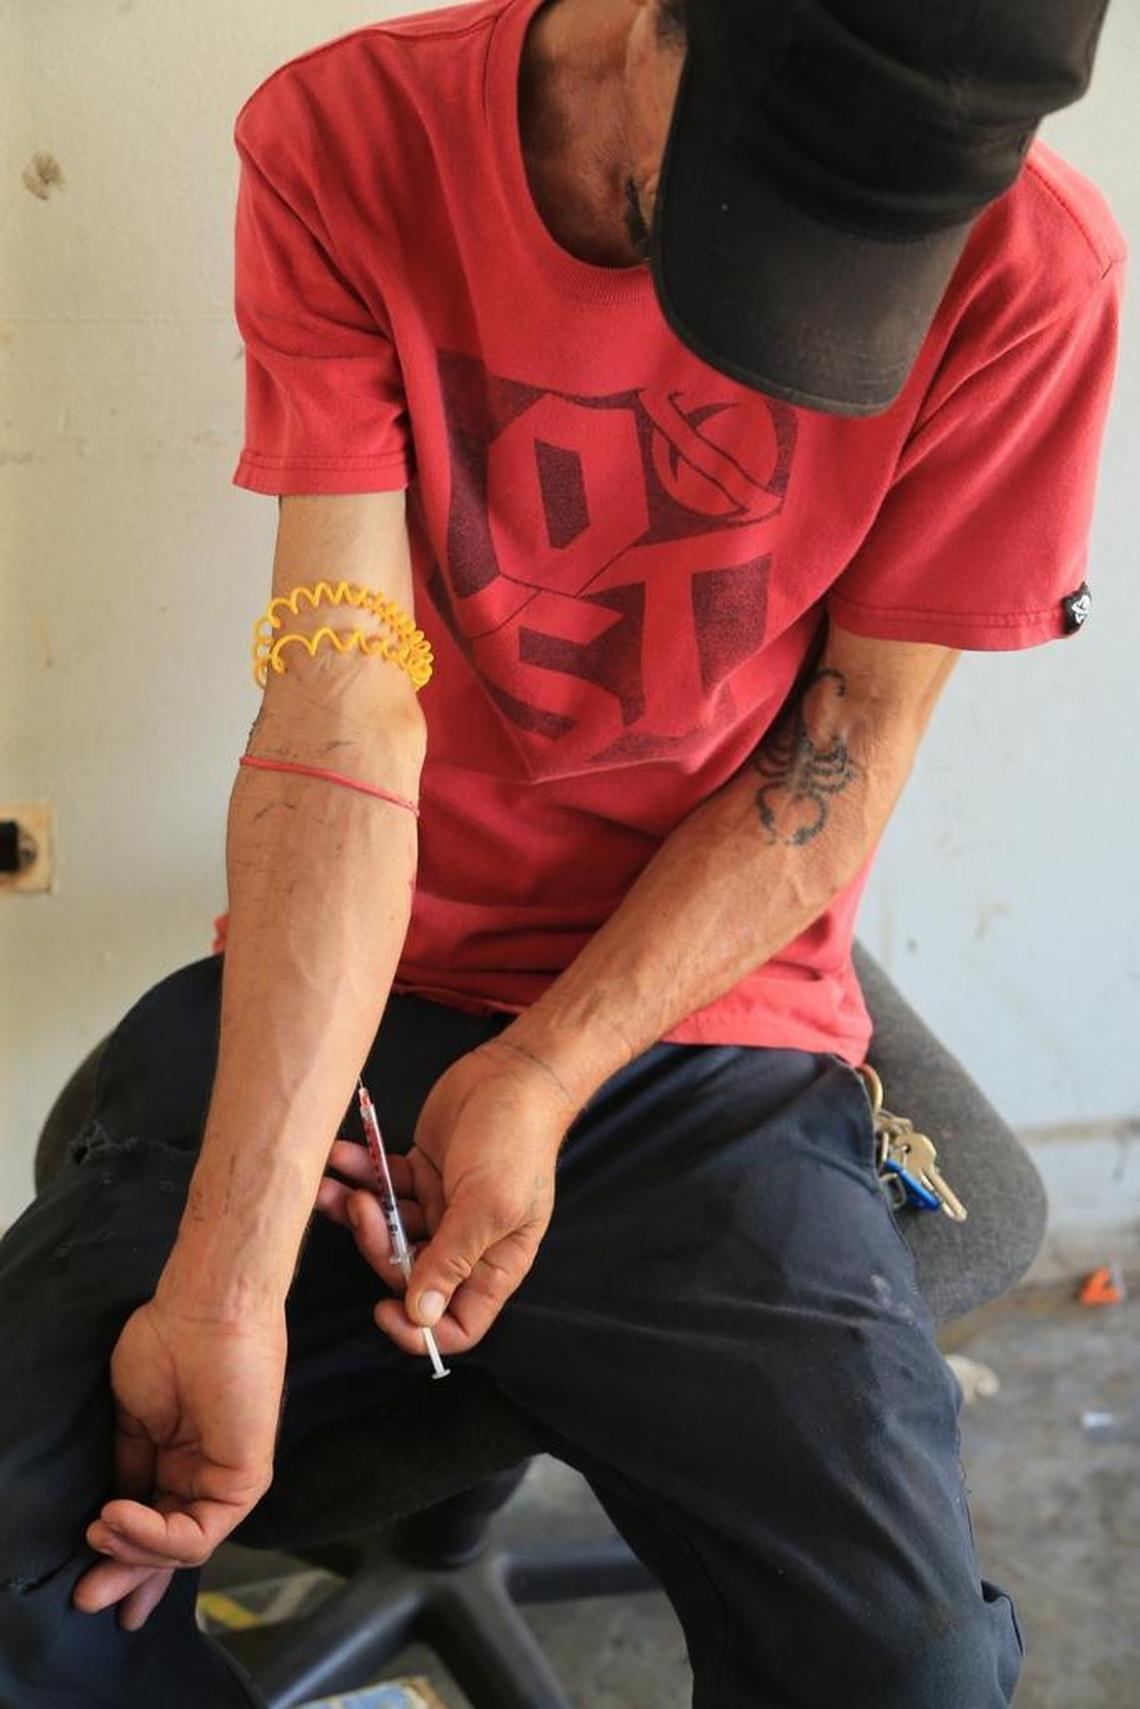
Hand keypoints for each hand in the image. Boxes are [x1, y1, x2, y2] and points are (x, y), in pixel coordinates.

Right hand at [71, 1296, 286, 1628]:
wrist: (204, 1309)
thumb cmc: (168, 1345)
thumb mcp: (133, 1421)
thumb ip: (128, 1472)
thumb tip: (110, 1519)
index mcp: (181, 1460)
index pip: (155, 1525)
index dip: (124, 1559)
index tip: (87, 1586)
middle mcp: (206, 1475)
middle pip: (170, 1548)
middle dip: (126, 1576)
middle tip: (86, 1596)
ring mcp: (228, 1478)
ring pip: (184, 1548)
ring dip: (134, 1551)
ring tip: (97, 1532)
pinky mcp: (246, 1479)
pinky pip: (201, 1531)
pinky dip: (155, 1534)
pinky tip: (118, 1514)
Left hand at [316, 1037, 576, 1354]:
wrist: (514, 1073)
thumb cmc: (516, 1140)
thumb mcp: (488, 1204)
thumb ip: (451, 1260)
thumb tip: (421, 1316)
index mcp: (493, 1263)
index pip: (457, 1324)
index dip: (421, 1330)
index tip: (385, 1309)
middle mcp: (464, 1243)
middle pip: (407, 1274)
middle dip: (378, 1247)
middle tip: (363, 1208)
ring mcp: (439, 1208)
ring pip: (387, 1231)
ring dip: (356, 1211)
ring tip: (336, 1185)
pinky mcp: (419, 1173)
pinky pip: (381, 1188)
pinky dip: (359, 1174)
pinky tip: (341, 1156)